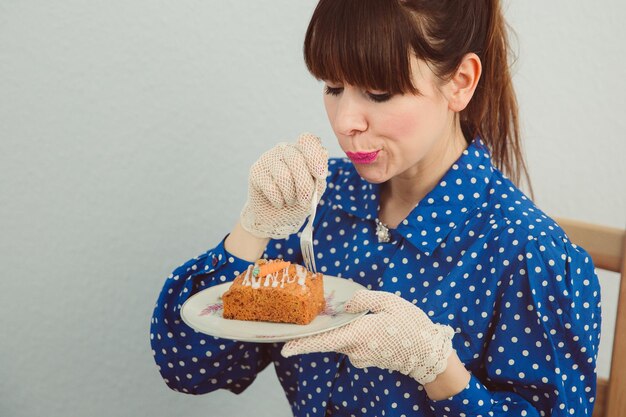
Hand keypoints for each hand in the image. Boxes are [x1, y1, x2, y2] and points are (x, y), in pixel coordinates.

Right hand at [240, 133, 327, 238]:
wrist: (276, 217)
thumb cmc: (298, 202)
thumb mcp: (315, 191)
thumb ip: (320, 174)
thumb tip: (324, 152)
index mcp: (302, 150)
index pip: (308, 140)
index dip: (314, 156)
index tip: (320, 176)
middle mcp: (285, 149)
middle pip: (296, 159)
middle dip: (304, 185)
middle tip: (305, 201)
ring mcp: (268, 158)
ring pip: (283, 175)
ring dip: (290, 195)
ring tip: (290, 201)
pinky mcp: (256, 171)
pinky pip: (270, 187)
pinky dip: (278, 200)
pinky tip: (278, 202)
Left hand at [282, 290, 454, 384]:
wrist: (429, 353)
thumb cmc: (411, 325)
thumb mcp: (389, 302)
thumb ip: (363, 299)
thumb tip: (345, 304)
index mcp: (360, 335)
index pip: (324, 341)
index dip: (303, 345)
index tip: (285, 349)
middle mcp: (356, 349)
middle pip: (329, 339)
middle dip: (321, 328)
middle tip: (317, 312)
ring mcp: (361, 356)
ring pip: (341, 340)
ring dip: (341, 328)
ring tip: (353, 313)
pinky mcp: (367, 358)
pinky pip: (352, 344)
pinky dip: (352, 333)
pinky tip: (365, 323)